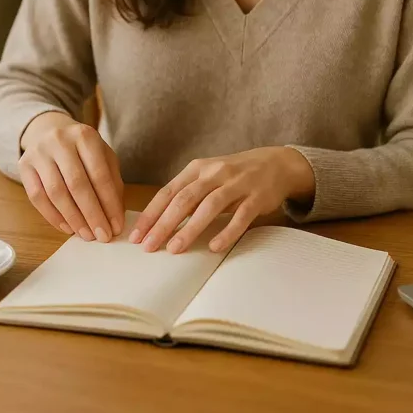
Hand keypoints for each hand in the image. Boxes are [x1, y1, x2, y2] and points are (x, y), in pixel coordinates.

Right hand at [19, 113, 124, 241]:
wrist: (49, 130)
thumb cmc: (82, 149)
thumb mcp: (103, 156)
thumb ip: (112, 182)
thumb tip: (115, 216)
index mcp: (85, 136)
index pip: (100, 174)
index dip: (109, 204)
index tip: (116, 226)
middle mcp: (60, 141)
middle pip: (77, 184)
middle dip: (92, 214)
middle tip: (102, 236)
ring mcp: (39, 152)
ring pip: (55, 192)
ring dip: (73, 218)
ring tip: (86, 235)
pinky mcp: (24, 165)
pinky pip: (37, 197)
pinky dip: (53, 216)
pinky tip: (67, 227)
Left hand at [129, 147, 314, 254]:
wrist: (276, 163)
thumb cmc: (234, 174)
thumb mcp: (208, 177)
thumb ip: (187, 195)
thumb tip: (158, 223)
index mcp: (198, 168)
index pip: (168, 192)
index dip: (151, 214)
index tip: (136, 236)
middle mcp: (215, 173)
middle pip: (184, 199)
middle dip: (164, 224)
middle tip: (149, 247)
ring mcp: (237, 184)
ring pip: (209, 206)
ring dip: (190, 229)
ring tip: (174, 249)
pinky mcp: (257, 197)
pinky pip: (240, 216)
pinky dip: (227, 232)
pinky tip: (214, 247)